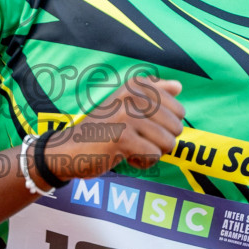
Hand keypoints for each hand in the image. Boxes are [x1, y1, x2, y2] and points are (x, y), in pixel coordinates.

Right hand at [40, 76, 184, 180]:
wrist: (69, 148)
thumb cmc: (102, 128)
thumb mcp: (124, 104)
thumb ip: (153, 92)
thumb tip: (179, 86)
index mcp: (136, 85)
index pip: (179, 110)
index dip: (166, 126)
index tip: (142, 127)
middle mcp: (133, 95)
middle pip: (176, 128)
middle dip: (161, 141)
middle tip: (136, 140)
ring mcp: (127, 116)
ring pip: (168, 143)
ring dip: (151, 153)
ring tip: (130, 148)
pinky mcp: (123, 138)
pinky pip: (154, 156)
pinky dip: (142, 163)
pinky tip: (124, 156)